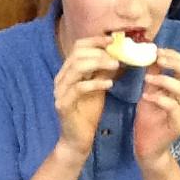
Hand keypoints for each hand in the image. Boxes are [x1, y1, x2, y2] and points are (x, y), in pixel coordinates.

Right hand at [53, 35, 118, 156]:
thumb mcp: (99, 87)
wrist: (77, 139)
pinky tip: (109, 84)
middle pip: (77, 55)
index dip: (95, 41)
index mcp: (68, 72)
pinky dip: (95, 83)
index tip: (113, 40)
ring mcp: (60, 91)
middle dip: (99, 53)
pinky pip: (79, 88)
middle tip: (118, 57)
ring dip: (98, 64)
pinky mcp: (63, 105)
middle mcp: (61, 79)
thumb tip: (118, 54)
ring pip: (76, 68)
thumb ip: (103, 72)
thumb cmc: (88, 113)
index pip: (77, 47)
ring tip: (116, 66)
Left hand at [134, 48, 179, 169]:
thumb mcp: (149, 92)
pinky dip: (159, 98)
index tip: (158, 50)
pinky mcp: (178, 125)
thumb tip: (150, 55)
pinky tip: (146, 96)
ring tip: (147, 78)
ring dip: (165, 79)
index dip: (175, 56)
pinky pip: (174, 108)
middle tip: (158, 59)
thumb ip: (153, 76)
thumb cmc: (149, 119)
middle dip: (176, 63)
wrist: (147, 147)